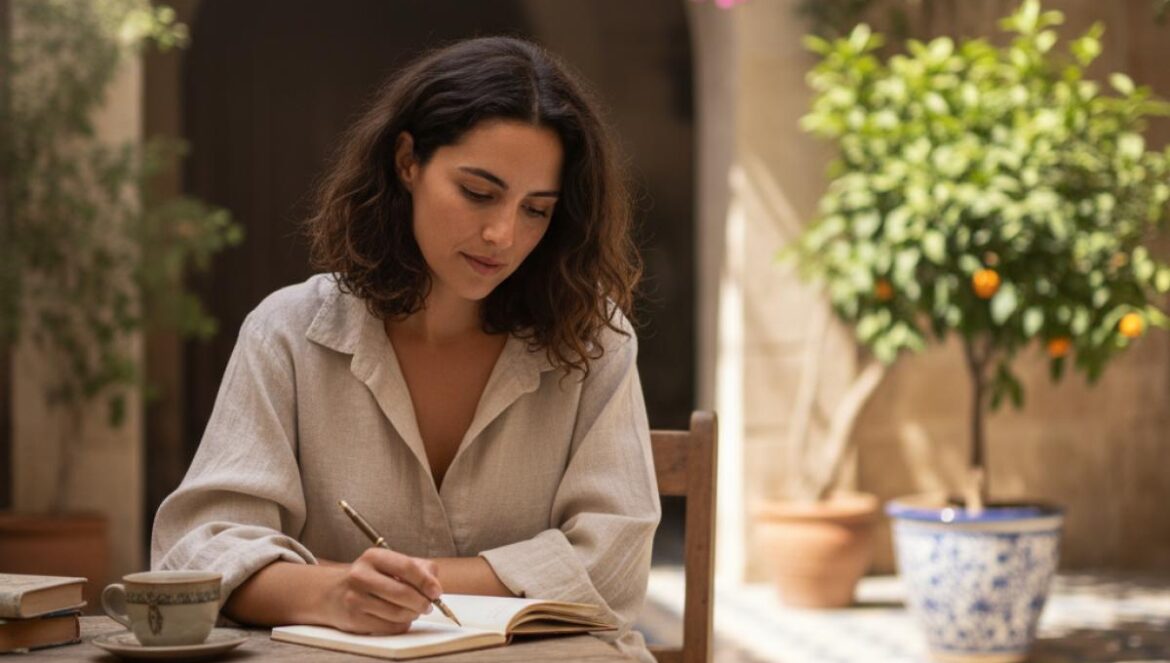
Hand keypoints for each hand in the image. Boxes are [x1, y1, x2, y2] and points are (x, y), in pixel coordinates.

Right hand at [323, 548, 441, 634]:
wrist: (331, 593)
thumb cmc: (369, 578)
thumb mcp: (389, 564)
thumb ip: (417, 568)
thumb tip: (434, 585)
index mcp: (373, 557)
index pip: (406, 567)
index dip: (425, 581)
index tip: (436, 591)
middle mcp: (361, 575)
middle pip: (403, 593)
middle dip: (422, 602)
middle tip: (428, 605)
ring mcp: (355, 598)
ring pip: (398, 613)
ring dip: (413, 614)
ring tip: (414, 610)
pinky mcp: (354, 619)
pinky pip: (389, 627)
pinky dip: (402, 624)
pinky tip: (400, 618)